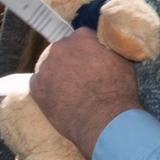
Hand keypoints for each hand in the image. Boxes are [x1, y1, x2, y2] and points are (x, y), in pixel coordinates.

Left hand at [30, 28, 142, 159]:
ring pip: (50, 68)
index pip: (81, 38)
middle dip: (71, 62)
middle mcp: (61, 48)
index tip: (92, 62)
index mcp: (82, 38)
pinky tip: (61, 100)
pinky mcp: (37, 88)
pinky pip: (39, 85)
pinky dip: (47, 90)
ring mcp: (46, 68)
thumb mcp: (123, 61)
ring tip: (72, 92)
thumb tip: (106, 45)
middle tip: (82, 78)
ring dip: (58, 76)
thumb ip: (109, 48)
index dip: (87, 52)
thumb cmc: (119, 92)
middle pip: (63, 51)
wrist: (106, 121)